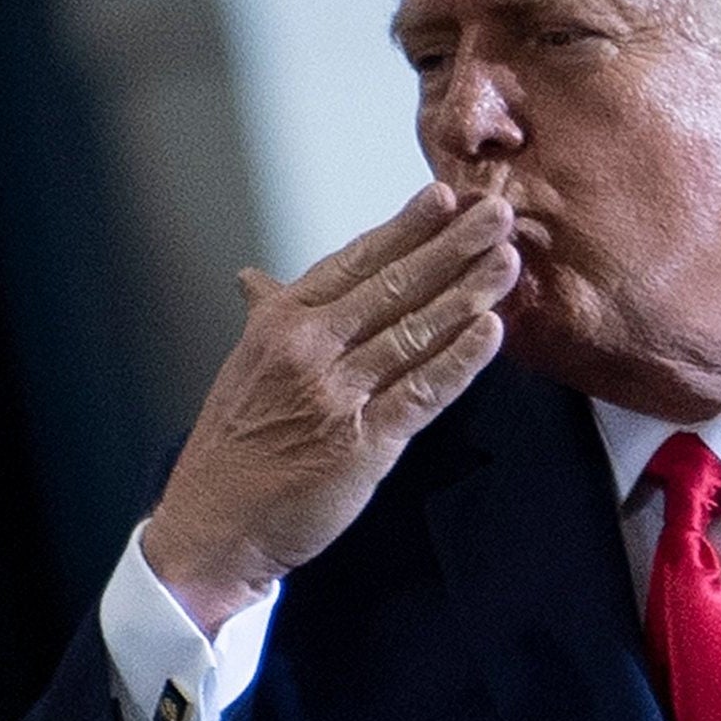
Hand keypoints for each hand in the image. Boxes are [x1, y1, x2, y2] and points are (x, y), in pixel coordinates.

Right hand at [141, 188, 515, 626]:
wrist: (213, 525)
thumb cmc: (232, 447)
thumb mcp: (242, 368)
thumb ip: (266, 318)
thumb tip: (255, 279)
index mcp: (279, 323)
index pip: (354, 261)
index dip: (404, 228)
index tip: (444, 195)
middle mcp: (308, 349)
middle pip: (393, 286)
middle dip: (451, 246)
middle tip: (497, 212)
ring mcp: (336, 395)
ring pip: (414, 332)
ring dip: (467, 293)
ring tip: (507, 261)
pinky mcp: (363, 443)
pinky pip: (421, 392)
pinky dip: (459, 360)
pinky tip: (491, 331)